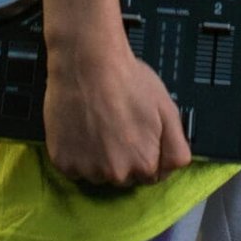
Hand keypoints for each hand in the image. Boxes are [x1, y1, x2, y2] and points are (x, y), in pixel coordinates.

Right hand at [42, 40, 193, 187]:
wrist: (88, 62)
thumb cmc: (127, 80)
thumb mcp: (167, 109)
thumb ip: (177, 146)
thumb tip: (174, 168)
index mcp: (144, 164)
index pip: (149, 175)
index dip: (144, 152)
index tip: (135, 133)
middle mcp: (116, 174)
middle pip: (122, 177)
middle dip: (121, 157)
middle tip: (114, 125)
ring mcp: (87, 170)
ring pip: (96, 173)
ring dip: (96, 157)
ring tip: (95, 124)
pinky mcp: (63, 162)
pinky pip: (72, 167)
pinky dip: (74, 153)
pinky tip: (79, 128)